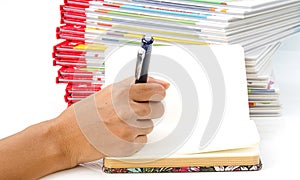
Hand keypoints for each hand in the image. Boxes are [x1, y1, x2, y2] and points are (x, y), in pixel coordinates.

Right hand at [53, 77, 169, 165]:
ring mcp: (126, 129)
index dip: (159, 91)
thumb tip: (159, 84)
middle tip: (138, 111)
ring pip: (150, 126)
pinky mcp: (126, 145)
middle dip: (151, 109)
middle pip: (157, 109)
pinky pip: (143, 140)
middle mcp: (125, 110)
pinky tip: (121, 134)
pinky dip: (135, 139)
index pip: (152, 89)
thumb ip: (132, 87)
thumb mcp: (107, 92)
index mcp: (120, 94)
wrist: (67, 136)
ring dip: (140, 125)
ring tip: (122, 124)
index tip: (160, 92)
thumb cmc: (84, 115)